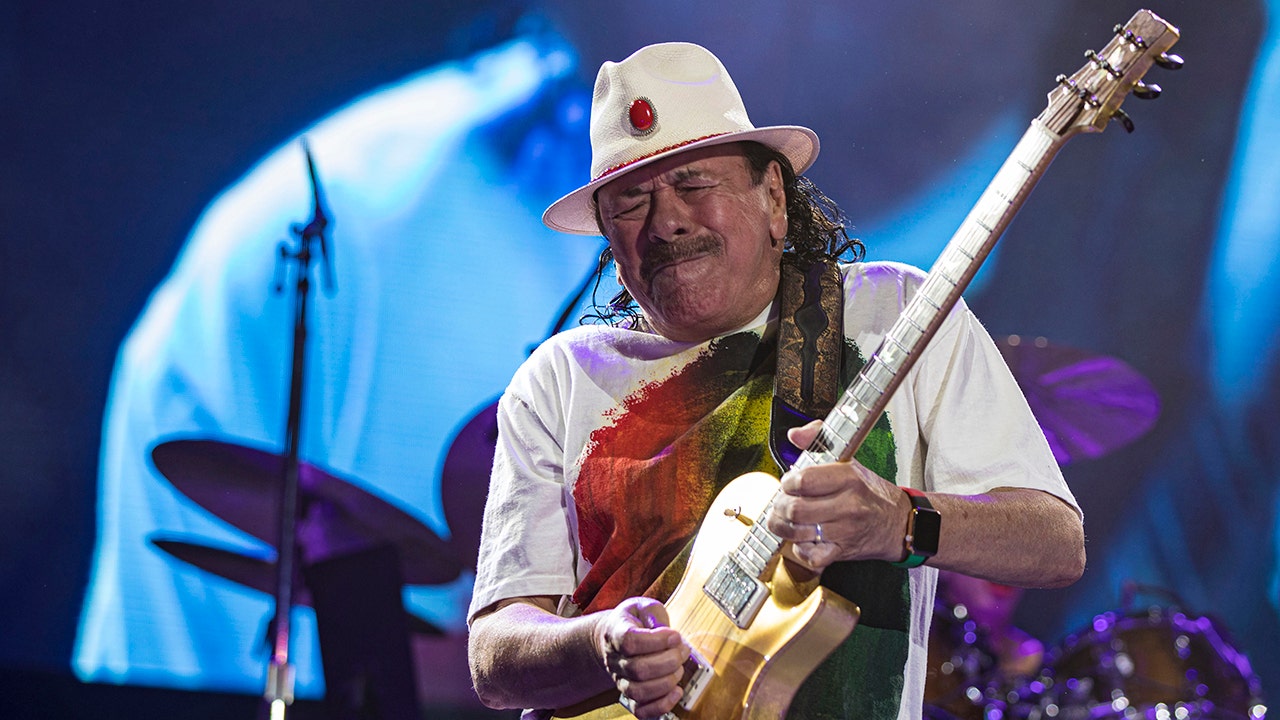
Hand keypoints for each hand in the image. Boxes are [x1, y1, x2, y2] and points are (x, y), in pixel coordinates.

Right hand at [594, 597, 689, 718]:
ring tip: (679, 668)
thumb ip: (655, 614)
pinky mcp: (630, 696)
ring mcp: (621, 680)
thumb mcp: (644, 606)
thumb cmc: (635, 621)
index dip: (657, 641)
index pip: (630, 641)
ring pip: (639, 691)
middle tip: (683, 650)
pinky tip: (676, 692)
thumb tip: (668, 634)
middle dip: (669, 661)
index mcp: (615, 632)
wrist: (615, 638)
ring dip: (667, 681)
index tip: (675, 636)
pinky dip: (661, 706)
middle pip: (638, 669)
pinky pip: (641, 711)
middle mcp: (614, 659)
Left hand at [765, 421, 907, 570]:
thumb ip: (817, 439)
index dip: (788, 482)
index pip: (803, 480)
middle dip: (781, 506)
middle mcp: (848, 505)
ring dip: (784, 527)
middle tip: (783, 503)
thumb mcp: (849, 460)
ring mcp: (845, 531)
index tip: (789, 483)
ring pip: (797, 533)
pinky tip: (803, 539)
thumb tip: (794, 434)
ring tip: (786, 520)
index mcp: (849, 478)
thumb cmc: (869, 491)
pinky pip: (811, 556)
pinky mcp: (843, 552)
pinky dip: (801, 549)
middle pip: (795, 509)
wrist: (899, 522)